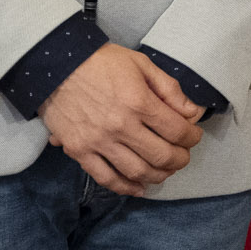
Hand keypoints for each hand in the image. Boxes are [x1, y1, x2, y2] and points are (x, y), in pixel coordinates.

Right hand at [41, 43, 203, 196]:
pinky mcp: (80, 151)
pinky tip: (139, 187)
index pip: (176, 130)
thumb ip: (170, 89)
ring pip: (137, 171)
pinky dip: (125, 187)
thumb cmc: (101, 62)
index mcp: (139, 102)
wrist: (56, 65)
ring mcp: (99, 141)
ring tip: (166, 171)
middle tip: (183, 156)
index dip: (191, 137)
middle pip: (161, 155)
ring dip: (158, 176)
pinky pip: (106, 178)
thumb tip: (192, 112)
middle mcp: (121, 126)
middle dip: (180, 159)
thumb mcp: (142, 64)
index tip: (193, 136)